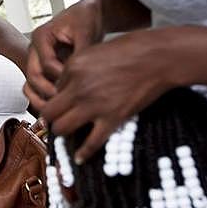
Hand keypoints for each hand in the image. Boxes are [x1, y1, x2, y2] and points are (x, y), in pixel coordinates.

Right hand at [25, 0, 104, 109]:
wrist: (87, 15)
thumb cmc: (84, 18)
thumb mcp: (86, 32)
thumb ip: (82, 53)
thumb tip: (81, 76)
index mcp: (41, 36)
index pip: (46, 63)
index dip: (61, 77)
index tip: (76, 86)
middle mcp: (35, 49)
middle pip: (33, 76)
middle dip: (49, 92)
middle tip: (65, 102)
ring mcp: (36, 60)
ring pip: (30, 85)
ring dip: (42, 98)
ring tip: (58, 108)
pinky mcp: (43, 69)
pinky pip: (35, 87)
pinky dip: (42, 97)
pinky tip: (57, 104)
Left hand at [40, 30, 176, 163]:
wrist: (157, 58)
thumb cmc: (129, 49)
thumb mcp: (94, 51)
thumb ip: (76, 69)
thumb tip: (66, 87)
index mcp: (73, 68)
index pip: (52, 89)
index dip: (57, 96)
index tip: (63, 102)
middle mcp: (78, 88)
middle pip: (49, 112)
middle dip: (51, 118)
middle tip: (57, 120)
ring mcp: (94, 105)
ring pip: (62, 129)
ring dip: (62, 133)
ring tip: (67, 134)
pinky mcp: (112, 118)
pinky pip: (91, 143)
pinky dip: (84, 153)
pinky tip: (80, 158)